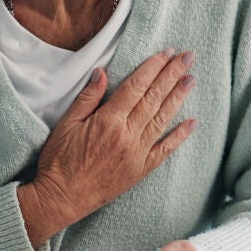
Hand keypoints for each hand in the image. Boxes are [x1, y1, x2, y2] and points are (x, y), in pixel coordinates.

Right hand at [18, 49, 197, 245]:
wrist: (61, 198)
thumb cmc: (59, 161)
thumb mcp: (66, 124)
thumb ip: (88, 98)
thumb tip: (102, 72)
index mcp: (108, 121)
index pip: (136, 86)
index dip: (153, 67)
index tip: (167, 52)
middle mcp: (128, 135)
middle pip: (154, 98)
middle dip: (172, 74)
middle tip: (188, 57)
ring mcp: (137, 153)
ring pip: (163, 119)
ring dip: (179, 97)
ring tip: (191, 79)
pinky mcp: (141, 169)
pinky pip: (165, 150)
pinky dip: (180, 136)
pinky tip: (192, 122)